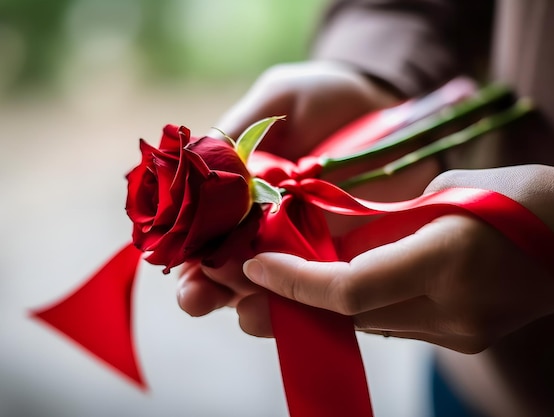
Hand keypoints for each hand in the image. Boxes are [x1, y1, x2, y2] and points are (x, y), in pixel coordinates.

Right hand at [178, 60, 402, 316]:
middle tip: (195, 297)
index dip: (184, 252)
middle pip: (228, 271)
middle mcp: (265, 227)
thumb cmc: (321, 97)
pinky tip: (292, 310)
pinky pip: (322, 286)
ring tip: (242, 309)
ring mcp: (306, 245)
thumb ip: (239, 131)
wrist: (382, 102)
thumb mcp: (275, 99)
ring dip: (251, 304)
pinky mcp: (346, 254)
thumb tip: (197, 164)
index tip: (172, 264)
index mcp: (238, 194)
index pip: (201, 233)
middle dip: (206, 290)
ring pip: (271, 288)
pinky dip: (306, 301)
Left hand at [239, 165, 553, 352]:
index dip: (294, 281)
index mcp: (446, 261)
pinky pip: (395, 323)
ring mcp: (458, 332)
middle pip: (349, 314)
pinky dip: (362, 305)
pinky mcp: (462, 338)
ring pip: (368, 323)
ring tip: (285, 280)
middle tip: (253, 283)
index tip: (256, 266)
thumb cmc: (518, 197)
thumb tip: (327, 232)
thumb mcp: (442, 193)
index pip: (349, 288)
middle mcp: (450, 309)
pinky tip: (340, 286)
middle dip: (296, 299)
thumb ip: (382, 221)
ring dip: (326, 303)